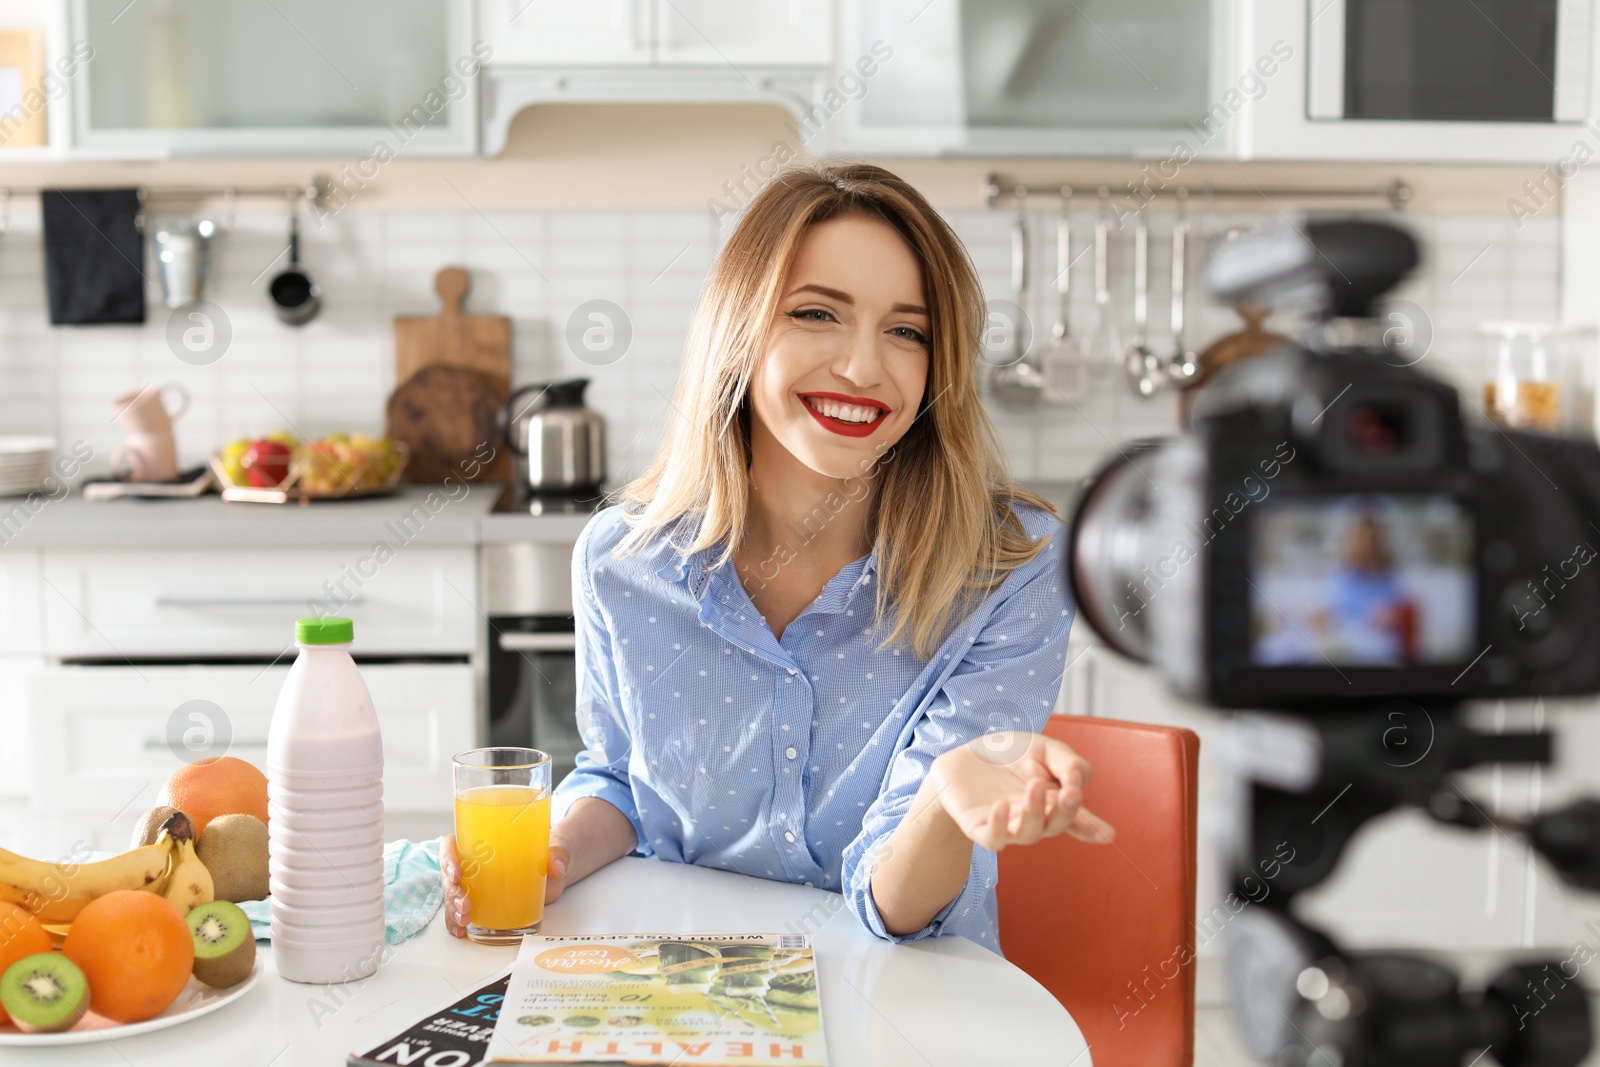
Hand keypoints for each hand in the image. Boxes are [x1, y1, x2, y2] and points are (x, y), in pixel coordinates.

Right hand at [439, 832, 573, 939]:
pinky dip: (458, 922)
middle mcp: (474, 862)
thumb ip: (559, 853)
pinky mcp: (484, 902)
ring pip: (452, 895)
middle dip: (451, 892)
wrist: (560, 868)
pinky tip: (462, 931)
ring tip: (464, 921)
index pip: (452, 844)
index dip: (447, 858)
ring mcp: (477, 884)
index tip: (457, 874)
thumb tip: (557, 867)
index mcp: (484, 841)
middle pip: (448, 874)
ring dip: (452, 910)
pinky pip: (462, 911)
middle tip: (465, 906)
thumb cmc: (551, 849)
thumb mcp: (557, 845)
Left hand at [927, 731, 1115, 852]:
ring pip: (1028, 833)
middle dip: (1067, 812)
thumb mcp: (1044, 748)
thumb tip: (1080, 781)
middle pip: (1056, 825)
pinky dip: (1000, 826)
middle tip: (1070, 792)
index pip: (1078, 819)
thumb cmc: (1010, 754)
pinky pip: (993, 838)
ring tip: (1035, 785)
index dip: (1091, 828)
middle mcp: (1035, 818)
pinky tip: (1001, 806)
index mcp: (1054, 802)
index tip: (1106, 834)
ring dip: (1035, 812)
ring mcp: (1008, 825)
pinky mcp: (980, 828)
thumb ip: (1068, 762)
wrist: (966, 754)